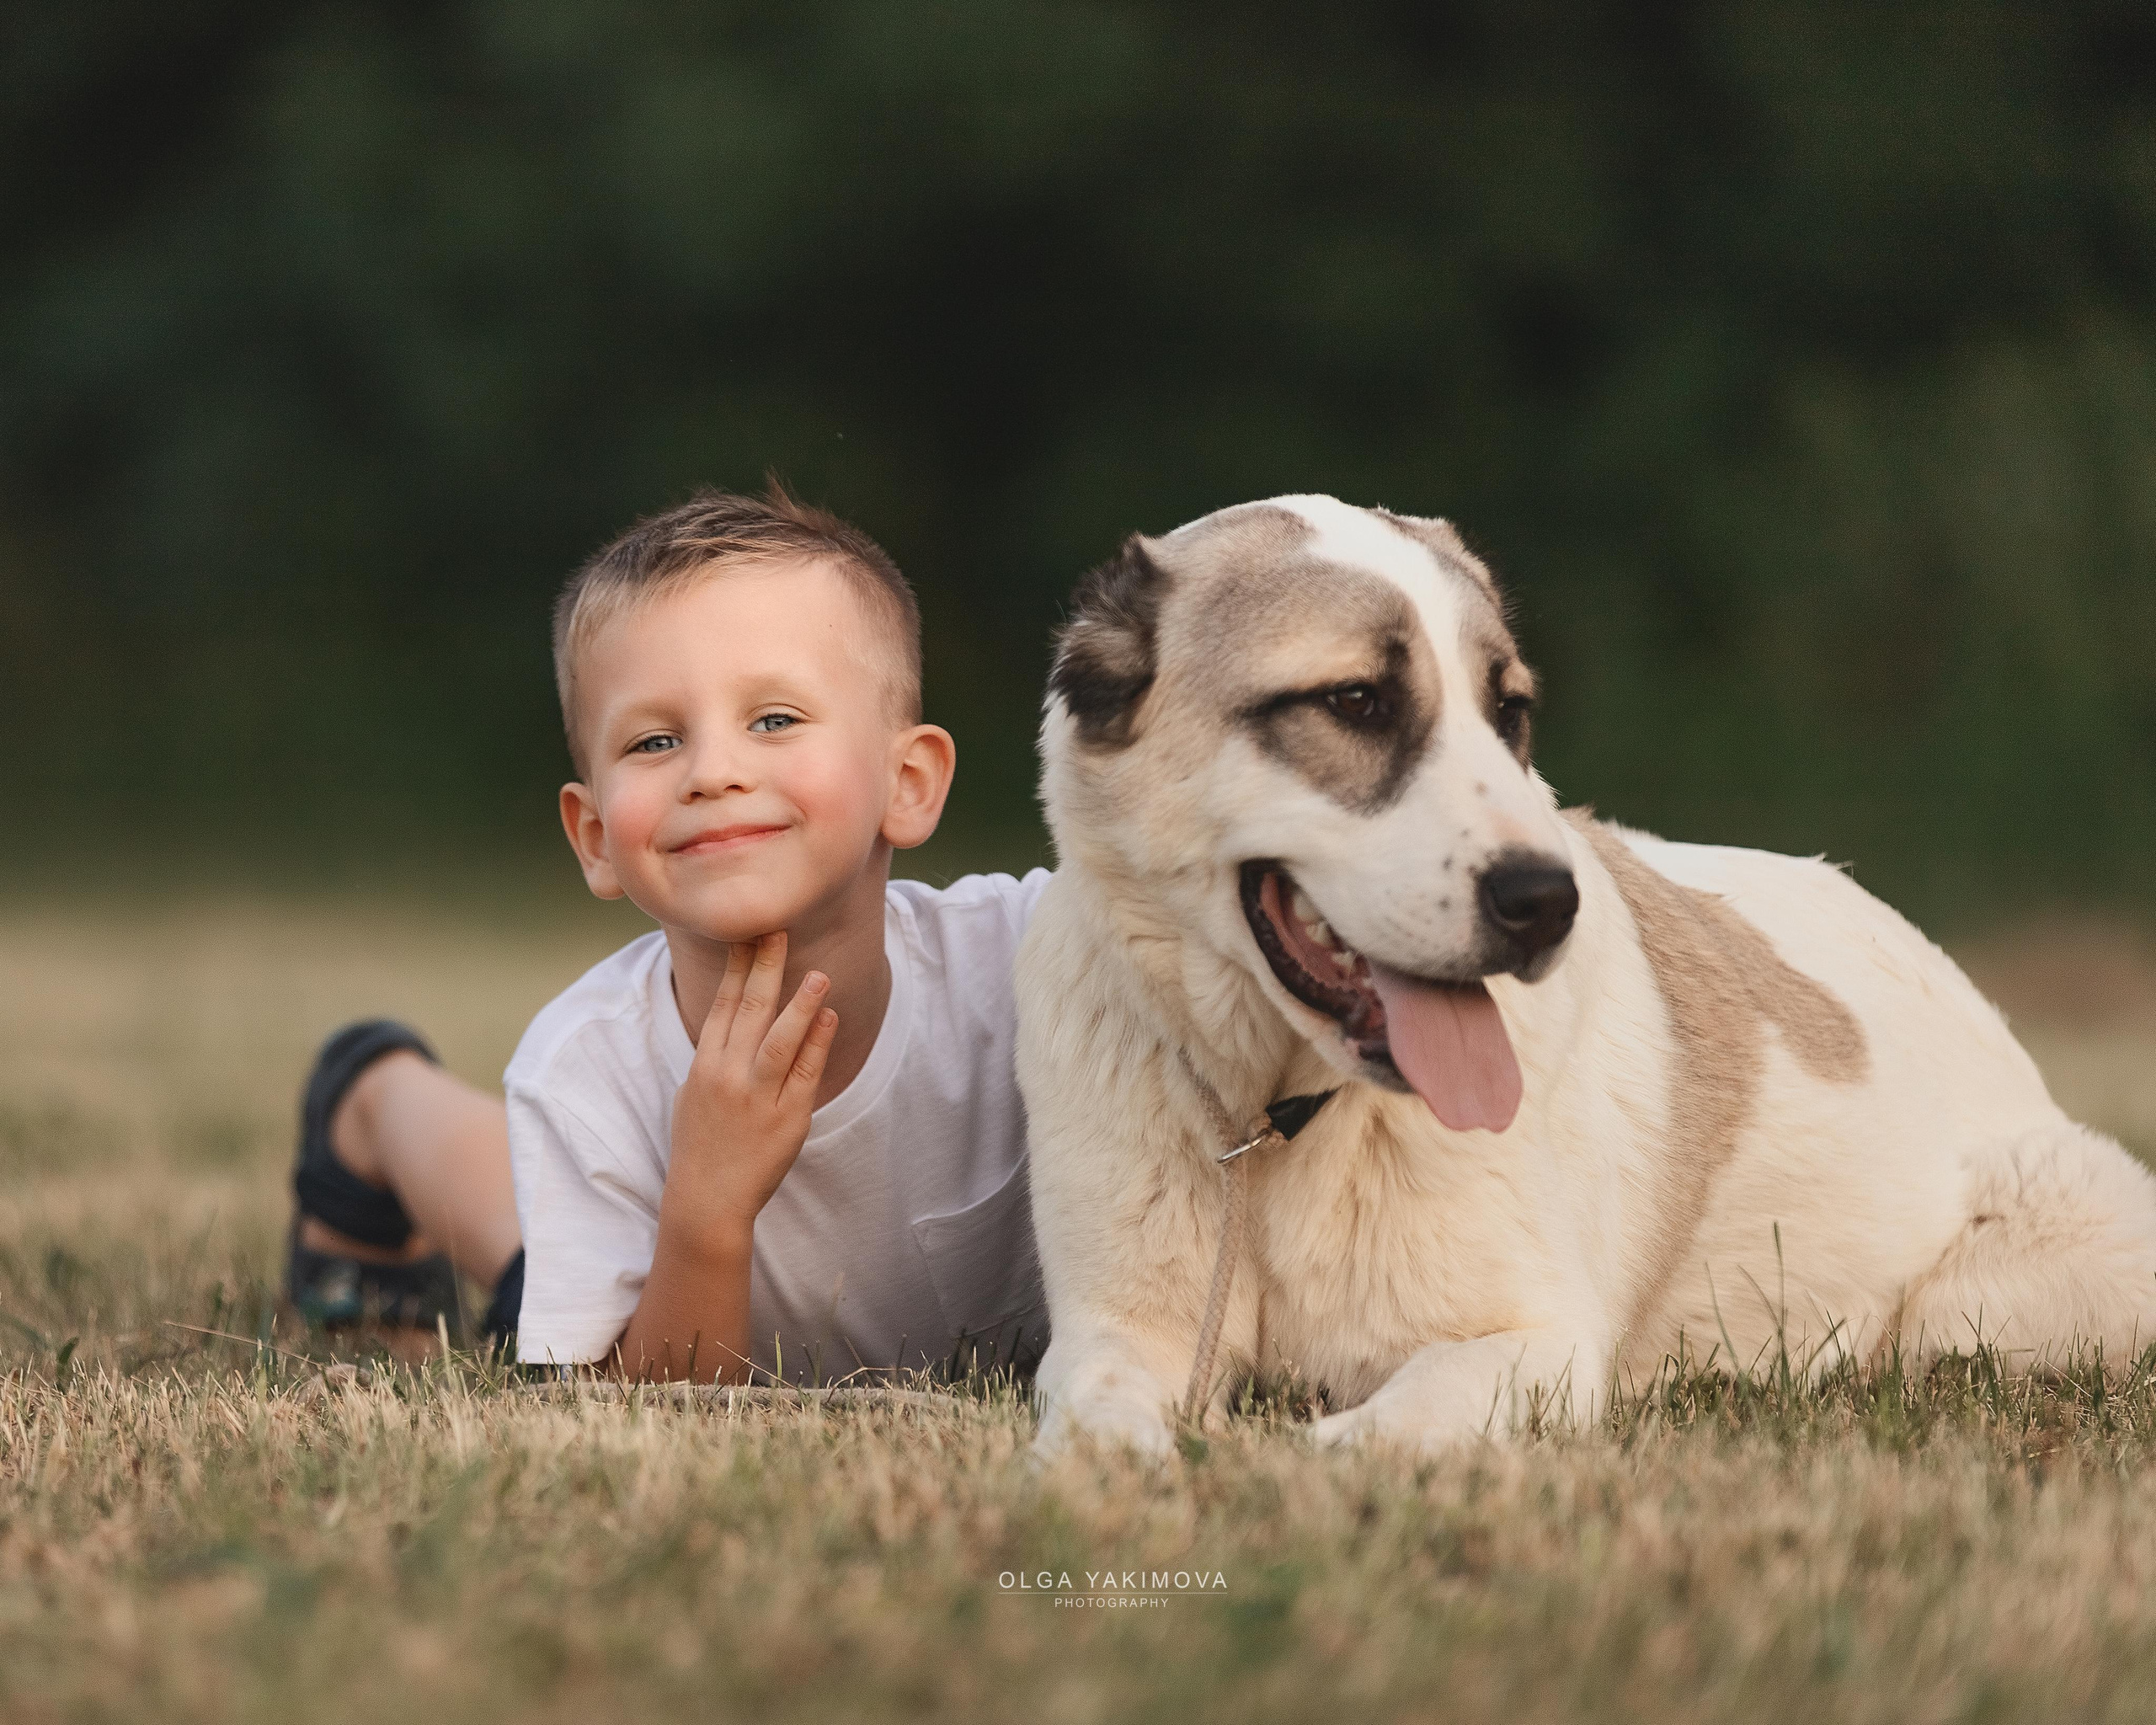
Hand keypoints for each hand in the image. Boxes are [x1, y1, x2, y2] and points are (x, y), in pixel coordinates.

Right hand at [661, 931, 837, 1256]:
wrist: (707, 1200)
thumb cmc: (700, 1145)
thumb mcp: (691, 1094)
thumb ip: (713, 1057)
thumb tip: (729, 1020)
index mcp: (704, 1066)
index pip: (722, 1005)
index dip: (736, 967)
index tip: (748, 934)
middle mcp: (729, 1076)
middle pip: (749, 1011)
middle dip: (765, 968)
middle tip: (779, 931)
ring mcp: (759, 1097)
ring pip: (779, 1041)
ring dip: (799, 1005)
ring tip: (819, 975)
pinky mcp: (788, 1118)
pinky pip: (806, 1073)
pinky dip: (818, 1044)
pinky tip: (829, 1018)